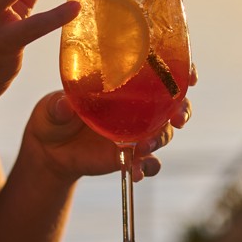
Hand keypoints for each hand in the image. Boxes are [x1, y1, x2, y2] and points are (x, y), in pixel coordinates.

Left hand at [20, 76, 196, 184]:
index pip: (159, 71)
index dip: (181, 70)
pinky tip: (138, 172)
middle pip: (173, 103)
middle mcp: (137, 105)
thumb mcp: (50, 109)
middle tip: (178, 119)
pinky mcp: (131, 155)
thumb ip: (58, 106)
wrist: (50, 152)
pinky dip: (149, 167)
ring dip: (161, 139)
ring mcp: (137, 130)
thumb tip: (64, 105)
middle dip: (182, 109)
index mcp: (123, 83)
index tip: (190, 75)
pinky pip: (151, 162)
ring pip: (164, 132)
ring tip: (143, 147)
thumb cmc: (52, 118)